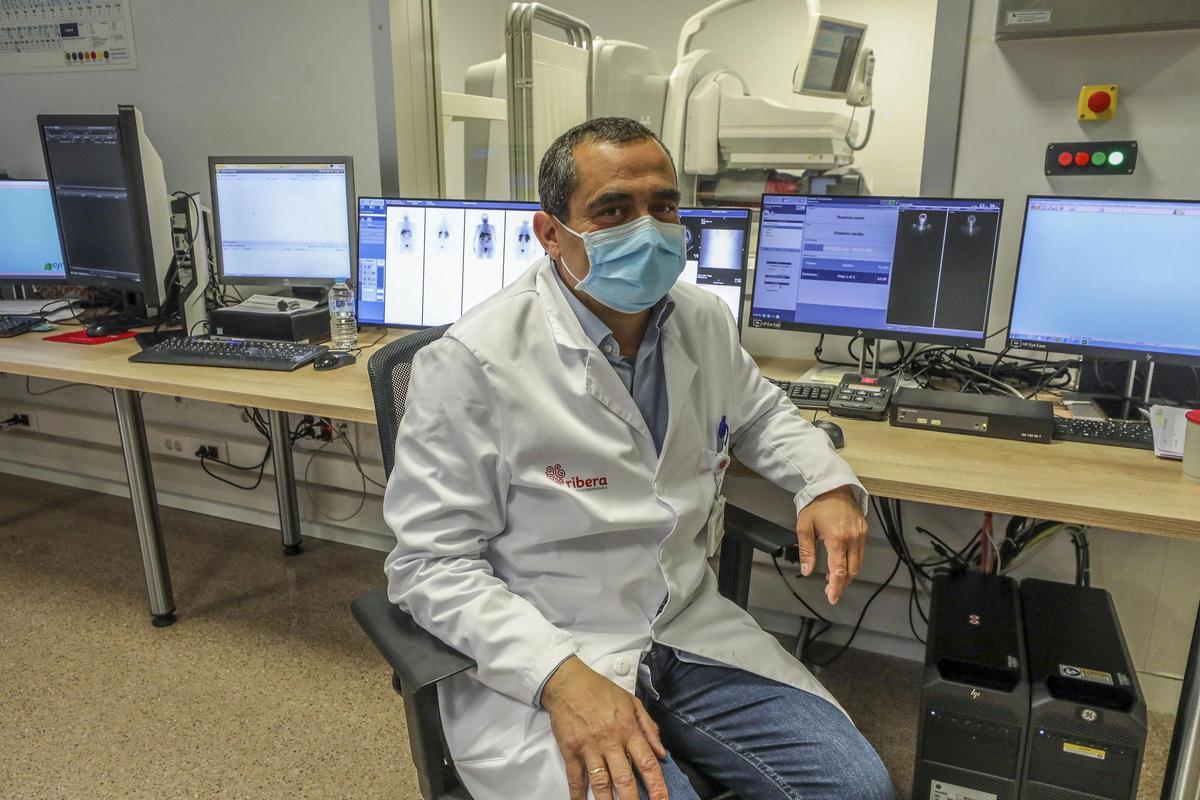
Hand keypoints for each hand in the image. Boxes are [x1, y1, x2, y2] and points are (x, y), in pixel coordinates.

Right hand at [541, 656, 668, 799]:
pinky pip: (575, 778)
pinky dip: (577, 795)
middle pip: (625, 778)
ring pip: (601, 783)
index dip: (657, 785)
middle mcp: (610, 740)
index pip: (647, 762)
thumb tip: (661, 752)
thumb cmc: (601, 691)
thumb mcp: (631, 702)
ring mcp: (589, 747)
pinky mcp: (570, 750)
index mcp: (628, 728)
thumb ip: (649, 727)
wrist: (568, 682)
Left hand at [795, 485, 868, 604]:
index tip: (832, 598)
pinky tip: (841, 564)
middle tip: (830, 591)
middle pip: (851, 570)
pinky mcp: (864, 531)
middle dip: (842, 583)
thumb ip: (807, 551)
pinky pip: (860, 553)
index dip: (836, 587)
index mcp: (837, 538)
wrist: (833, 486)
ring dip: (847, 574)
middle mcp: (853, 538)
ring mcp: (860, 534)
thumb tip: (807, 571)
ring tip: (834, 579)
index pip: (839, 570)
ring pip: (858, 563)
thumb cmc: (816, 505)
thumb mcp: (804, 527)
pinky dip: (852, 563)